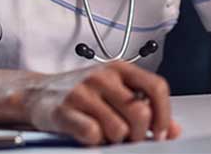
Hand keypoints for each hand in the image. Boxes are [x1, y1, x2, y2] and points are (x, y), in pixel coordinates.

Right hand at [23, 62, 180, 145]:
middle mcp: (103, 76)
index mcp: (120, 68)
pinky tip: (89, 134)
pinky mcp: (65, 111)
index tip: (161, 132)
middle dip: (139, 133)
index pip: (156, 87)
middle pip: (140, 112)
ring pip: (119, 129)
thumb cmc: (82, 92)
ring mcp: (83, 92)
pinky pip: (93, 135)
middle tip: (129, 137)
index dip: (164, 114)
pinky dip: (95, 141)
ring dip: (115, 139)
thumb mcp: (115, 91)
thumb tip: (173, 129)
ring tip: (105, 133)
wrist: (38, 92)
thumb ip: (145, 106)